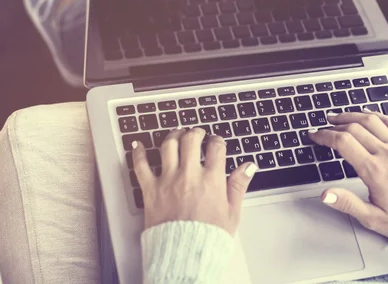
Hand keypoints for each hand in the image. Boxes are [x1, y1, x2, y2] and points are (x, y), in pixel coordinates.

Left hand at [131, 128, 257, 234]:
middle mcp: (189, 175)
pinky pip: (141, 165)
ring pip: (168, 146)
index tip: (216, 141)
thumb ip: (239, 185)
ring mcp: (168, 180)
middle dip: (195, 132)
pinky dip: (138, 152)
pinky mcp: (150, 190)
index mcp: (211, 179)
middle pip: (191, 139)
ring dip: (173, 135)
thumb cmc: (208, 237)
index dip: (217, 140)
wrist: (184, 255)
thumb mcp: (232, 212)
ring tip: (176, 133)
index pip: (216, 147)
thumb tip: (249, 167)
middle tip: (197, 133)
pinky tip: (138, 144)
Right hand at [309, 111, 387, 238]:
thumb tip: (326, 195)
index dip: (325, 136)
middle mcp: (386, 154)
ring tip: (340, 117)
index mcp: (374, 170)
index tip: (316, 135)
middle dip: (335, 125)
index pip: (343, 142)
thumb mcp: (372, 217)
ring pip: (372, 120)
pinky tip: (369, 115)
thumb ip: (346, 203)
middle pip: (355, 128)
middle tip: (324, 126)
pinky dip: (377, 115)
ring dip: (353, 115)